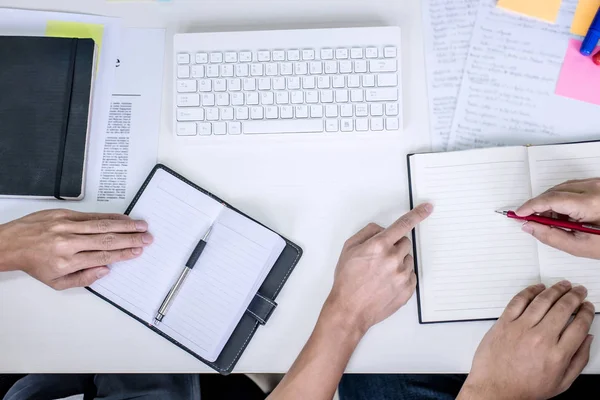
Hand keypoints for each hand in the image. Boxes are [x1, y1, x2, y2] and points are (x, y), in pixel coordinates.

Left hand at [0, 209, 152, 289]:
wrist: (11, 244)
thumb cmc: (35, 263)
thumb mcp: (57, 282)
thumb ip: (83, 278)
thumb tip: (105, 269)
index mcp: (67, 261)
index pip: (103, 255)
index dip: (124, 253)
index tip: (138, 251)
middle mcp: (68, 242)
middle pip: (107, 239)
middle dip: (131, 239)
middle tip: (147, 238)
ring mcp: (66, 226)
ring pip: (102, 225)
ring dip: (125, 226)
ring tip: (141, 226)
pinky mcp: (64, 214)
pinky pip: (92, 215)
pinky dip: (110, 217)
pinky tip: (123, 219)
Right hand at [325, 203, 432, 335]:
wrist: (350, 309)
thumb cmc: (347, 281)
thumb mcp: (348, 249)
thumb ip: (367, 233)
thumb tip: (381, 229)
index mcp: (379, 245)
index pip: (403, 224)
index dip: (417, 214)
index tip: (427, 208)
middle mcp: (393, 259)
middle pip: (405, 242)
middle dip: (394, 246)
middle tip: (379, 258)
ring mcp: (402, 275)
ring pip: (408, 259)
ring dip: (398, 262)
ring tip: (380, 274)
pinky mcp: (407, 289)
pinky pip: (410, 275)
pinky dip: (401, 276)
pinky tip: (386, 283)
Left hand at [458, 282, 594, 399]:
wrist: (495, 389)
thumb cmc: (524, 388)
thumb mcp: (561, 382)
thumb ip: (578, 360)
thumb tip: (587, 339)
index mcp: (558, 354)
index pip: (579, 325)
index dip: (586, 312)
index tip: (588, 307)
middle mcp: (541, 338)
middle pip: (563, 308)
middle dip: (575, 296)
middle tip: (579, 291)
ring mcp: (521, 328)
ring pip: (543, 300)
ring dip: (556, 289)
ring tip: (564, 285)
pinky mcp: (504, 323)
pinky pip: (519, 301)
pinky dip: (530, 291)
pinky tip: (539, 288)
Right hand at [517, 178, 599, 258]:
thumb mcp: (580, 246)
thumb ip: (550, 236)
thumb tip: (529, 226)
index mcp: (590, 204)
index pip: (551, 199)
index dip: (531, 206)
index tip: (518, 214)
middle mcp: (595, 188)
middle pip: (555, 192)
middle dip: (540, 206)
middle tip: (532, 221)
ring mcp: (598, 184)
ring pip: (562, 187)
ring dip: (552, 202)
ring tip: (553, 220)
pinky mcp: (599, 184)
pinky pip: (573, 187)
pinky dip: (563, 198)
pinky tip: (566, 213)